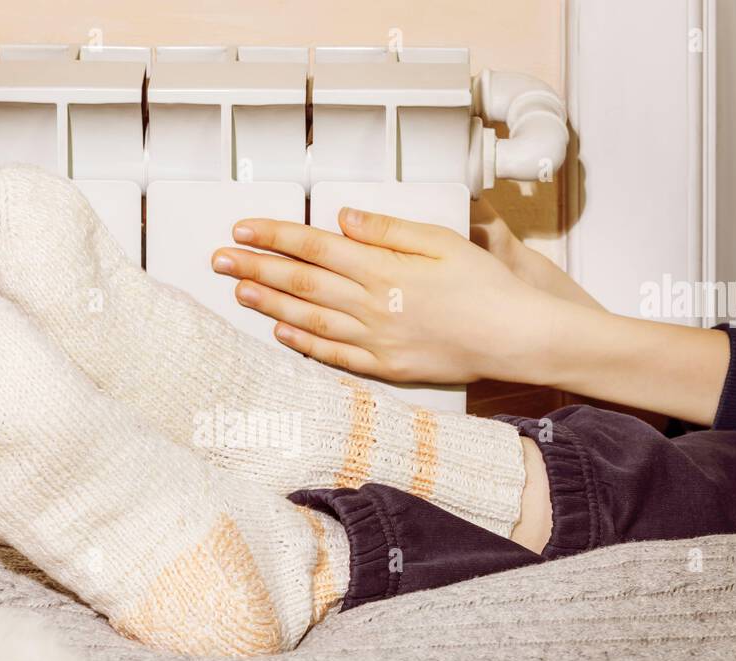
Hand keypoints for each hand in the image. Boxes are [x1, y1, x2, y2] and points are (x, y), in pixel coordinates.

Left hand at [211, 206, 559, 385]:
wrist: (515, 338)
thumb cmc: (485, 286)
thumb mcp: (440, 241)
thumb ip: (388, 229)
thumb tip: (344, 217)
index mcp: (383, 269)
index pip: (315, 247)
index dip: (274, 236)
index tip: (242, 228)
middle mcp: (372, 306)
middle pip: (301, 282)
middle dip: (256, 268)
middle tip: (221, 259)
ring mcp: (376, 340)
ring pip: (310, 319)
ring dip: (270, 304)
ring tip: (239, 291)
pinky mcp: (386, 367)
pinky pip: (334, 355)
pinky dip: (303, 343)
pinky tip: (281, 331)